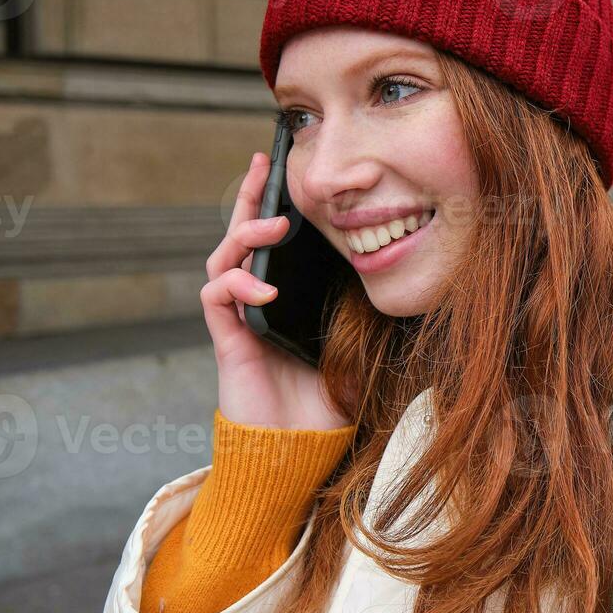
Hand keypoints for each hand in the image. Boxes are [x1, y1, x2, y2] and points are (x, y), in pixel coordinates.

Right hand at [199, 151, 348, 430]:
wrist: (298, 447)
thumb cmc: (325, 399)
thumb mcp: (354, 340)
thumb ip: (360, 306)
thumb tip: (394, 268)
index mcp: (282, 297)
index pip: (273, 242)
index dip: (271, 203)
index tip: (279, 164)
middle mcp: (254, 302)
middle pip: (240, 237)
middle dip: (249, 199)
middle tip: (262, 166)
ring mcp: (237, 319)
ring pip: (224, 259)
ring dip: (245, 237)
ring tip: (273, 228)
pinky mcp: (227, 340)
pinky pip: (218, 298)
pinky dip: (238, 285)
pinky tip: (263, 288)